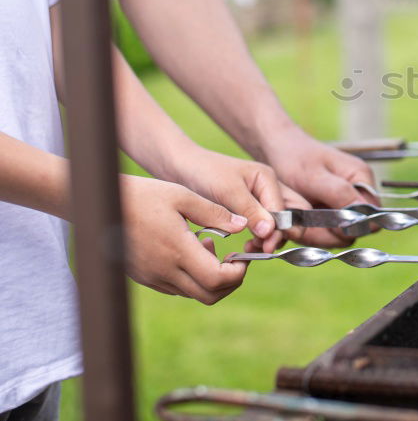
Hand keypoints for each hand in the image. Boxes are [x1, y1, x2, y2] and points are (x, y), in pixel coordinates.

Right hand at [120, 174, 248, 304]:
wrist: (102, 205)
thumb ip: (215, 213)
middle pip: (209, 295)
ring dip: (209, 278)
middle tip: (233, 258)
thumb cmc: (144, 195)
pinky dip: (191, 276)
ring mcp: (152, 277)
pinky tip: (188, 248)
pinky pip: (175, 287)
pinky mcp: (143, 277)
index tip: (242, 257)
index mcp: (178, 251)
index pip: (218, 280)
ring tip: (207, 244)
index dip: (238, 273)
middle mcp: (164, 271)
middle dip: (230, 281)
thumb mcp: (183, 196)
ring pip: (192, 293)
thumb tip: (243, 226)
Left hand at [166, 147, 284, 251]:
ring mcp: (260, 199)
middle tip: (263, 249)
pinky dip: (259, 237)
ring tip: (252, 248)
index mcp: (267, 179)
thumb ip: (250, 210)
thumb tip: (270, 232)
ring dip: (270, 238)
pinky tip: (247, 245)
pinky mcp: (248, 209)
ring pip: (278, 223)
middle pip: (291, 215)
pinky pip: (263, 226)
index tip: (265, 247)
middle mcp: (268, 189)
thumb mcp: (228, 191)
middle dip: (282, 234)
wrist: (179, 167)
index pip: (286, 209)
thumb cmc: (203, 173)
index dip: (279, 230)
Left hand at [262, 127, 378, 247]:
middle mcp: (357, 192)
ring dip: (316, 234)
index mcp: (361, 178)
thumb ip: (339, 194)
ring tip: (295, 221)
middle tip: (301, 224)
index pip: (370, 218)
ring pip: (338, 235)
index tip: (323, 224)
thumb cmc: (293, 157)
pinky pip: (326, 231)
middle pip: (354, 230)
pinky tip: (295, 221)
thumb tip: (363, 215)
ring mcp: (343, 203)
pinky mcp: (329, 211)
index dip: (350, 227)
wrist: (275, 149)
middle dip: (328, 233)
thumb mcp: (314, 175)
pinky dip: (310, 231)